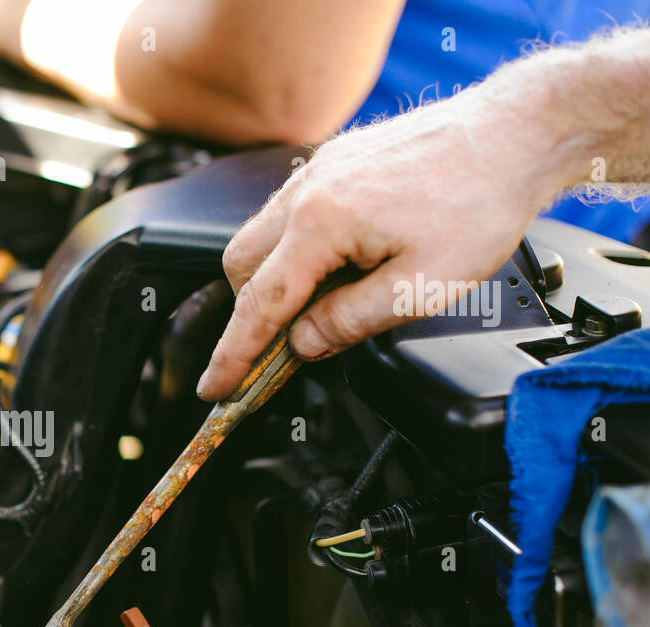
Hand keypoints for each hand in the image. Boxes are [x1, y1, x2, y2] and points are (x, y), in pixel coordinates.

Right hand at [196, 82, 574, 400]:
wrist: (516, 134)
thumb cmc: (481, 200)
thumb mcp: (421, 289)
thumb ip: (350, 321)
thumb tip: (303, 344)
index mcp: (321, 223)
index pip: (259, 304)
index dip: (235, 354)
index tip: (217, 386)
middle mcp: (307, 190)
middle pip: (242, 267)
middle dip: (251, 314)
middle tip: (280, 350)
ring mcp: (317, 171)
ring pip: (260, 238)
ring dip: (274, 280)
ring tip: (325, 305)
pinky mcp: (333, 164)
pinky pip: (288, 214)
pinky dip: (295, 250)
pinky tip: (339, 265)